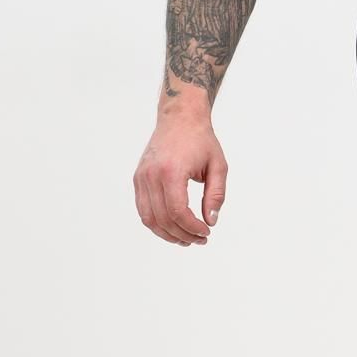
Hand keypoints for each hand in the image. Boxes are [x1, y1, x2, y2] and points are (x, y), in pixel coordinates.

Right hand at [133, 116, 227, 246]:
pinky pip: (143, 209)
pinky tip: (172, 227)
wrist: (180, 118)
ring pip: (149, 218)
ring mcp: (142, 177)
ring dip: (167, 234)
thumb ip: (216, 195)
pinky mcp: (138, 178)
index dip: (192, 227)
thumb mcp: (218, 166)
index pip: (177, 211)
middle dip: (182, 234)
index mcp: (172, 171)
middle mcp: (152, 175)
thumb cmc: (201, 140)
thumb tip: (211, 221)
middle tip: (200, 239)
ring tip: (186, 239)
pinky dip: (156, 223)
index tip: (206, 232)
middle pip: (163, 218)